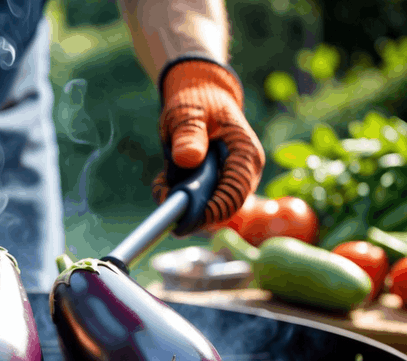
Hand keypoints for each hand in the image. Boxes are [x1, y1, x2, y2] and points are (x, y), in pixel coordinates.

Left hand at [152, 59, 264, 234]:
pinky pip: (200, 201)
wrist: (200, 96)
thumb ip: (188, 133)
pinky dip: (179, 198)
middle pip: (225, 207)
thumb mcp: (188, 111)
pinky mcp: (216, 183)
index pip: (234, 194)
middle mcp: (245, 171)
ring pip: (211, 207)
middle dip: (194, 213)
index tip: (182, 217)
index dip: (210, 211)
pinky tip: (163, 182)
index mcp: (245, 154)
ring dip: (184, 205)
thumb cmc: (197, 100)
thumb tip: (187, 159)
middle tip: (164, 204)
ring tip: (161, 184)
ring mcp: (232, 179)